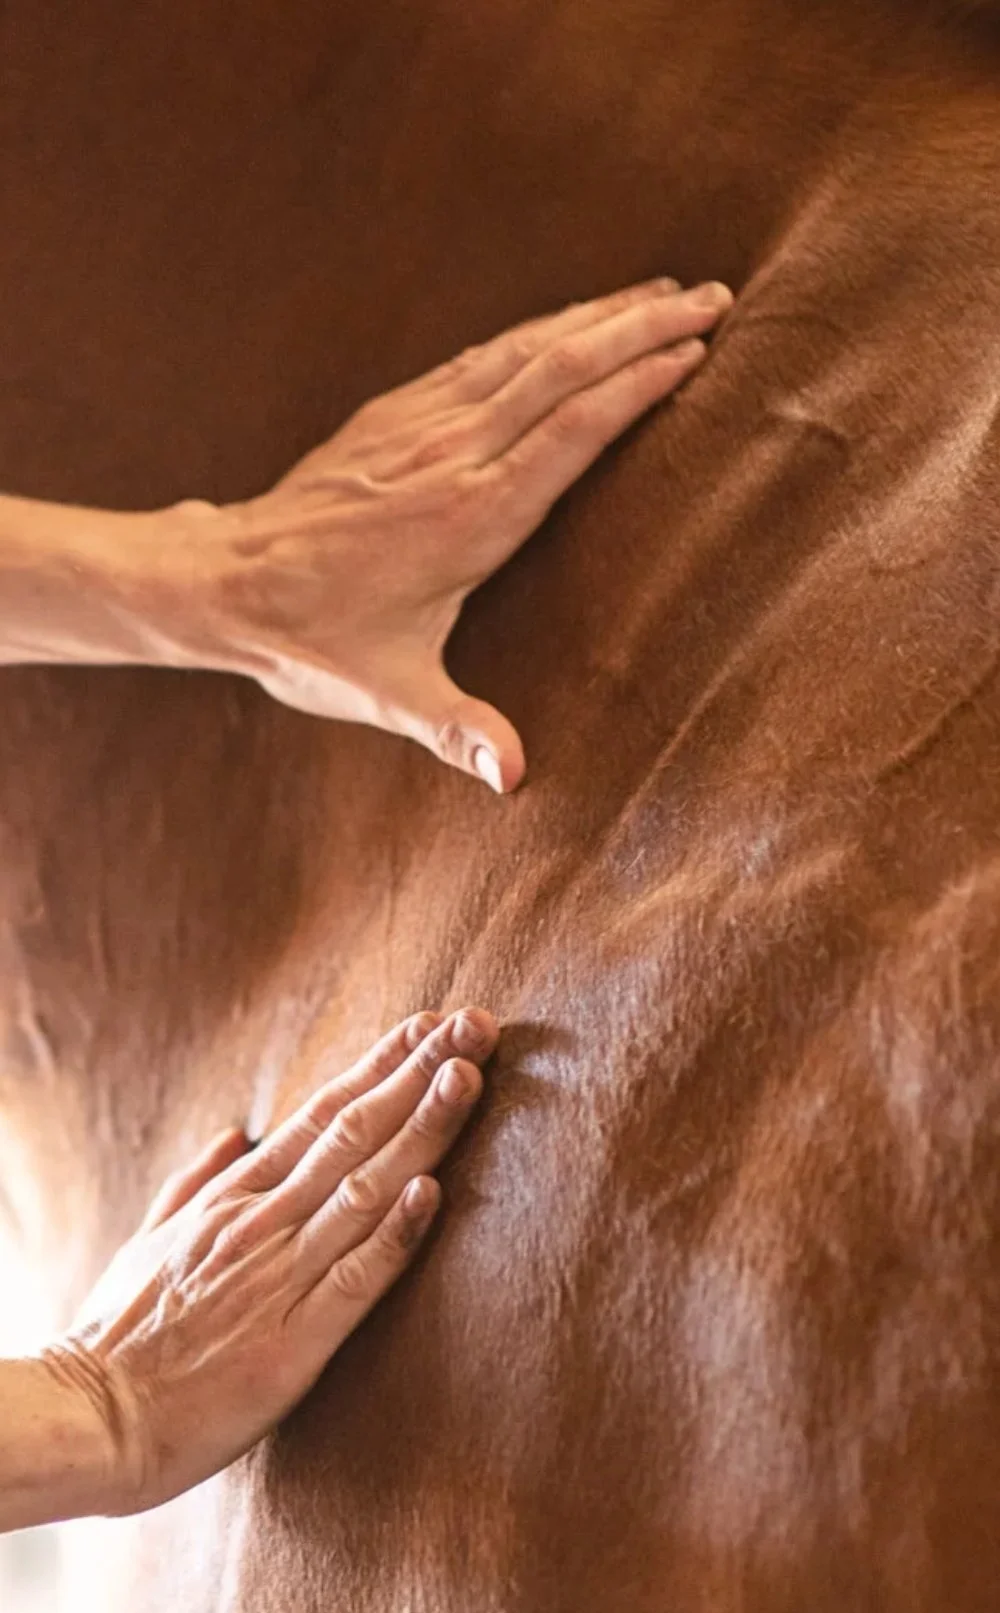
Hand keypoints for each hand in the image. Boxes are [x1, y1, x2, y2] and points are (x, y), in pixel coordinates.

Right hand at [37, 1007, 497, 1516]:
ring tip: (467, 1077)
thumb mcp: (147, 1239)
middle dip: (419, 1072)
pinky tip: (434, 1193)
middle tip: (475, 1024)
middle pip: (354, 1131)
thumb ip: (195, 1183)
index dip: (381, 1065)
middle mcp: (263, 1222)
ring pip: (366, 1188)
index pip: (321, 1113)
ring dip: (422, 1130)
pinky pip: (356, 1278)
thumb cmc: (117, 1336)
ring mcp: (280, 1276)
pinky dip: (397, 1234)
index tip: (429, 1025)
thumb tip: (235, 1134)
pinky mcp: (294, 1341)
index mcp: (234, 1198)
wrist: (89, 1419)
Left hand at [171, 277, 731, 790]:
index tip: (696, 352)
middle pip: (562, 368)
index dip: (638, 384)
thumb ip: (458, 729)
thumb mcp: (390, 695)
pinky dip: (536, 330)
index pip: (572, 429)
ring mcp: (420, 425)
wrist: (227, 583)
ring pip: (523, 349)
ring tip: (662, 293)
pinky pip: (479, 356)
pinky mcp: (394, 414)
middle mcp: (452, 455)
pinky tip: (567, 320)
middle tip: (714, 298)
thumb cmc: (315, 640)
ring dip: (597, 313)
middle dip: (642, 326)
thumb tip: (515, 779)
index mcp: (471, 515)